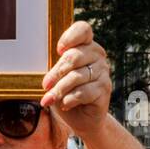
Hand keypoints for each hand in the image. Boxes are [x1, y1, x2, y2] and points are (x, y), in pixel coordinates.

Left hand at [40, 21, 110, 136]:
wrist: (81, 118)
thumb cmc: (66, 93)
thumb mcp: (57, 78)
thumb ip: (54, 69)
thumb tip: (44, 73)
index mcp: (84, 45)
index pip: (83, 30)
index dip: (70, 37)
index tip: (59, 50)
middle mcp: (97, 54)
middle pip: (74, 56)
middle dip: (56, 72)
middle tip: (45, 85)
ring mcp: (103, 71)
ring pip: (77, 76)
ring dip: (60, 89)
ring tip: (49, 99)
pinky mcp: (105, 88)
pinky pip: (84, 92)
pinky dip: (71, 99)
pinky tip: (65, 104)